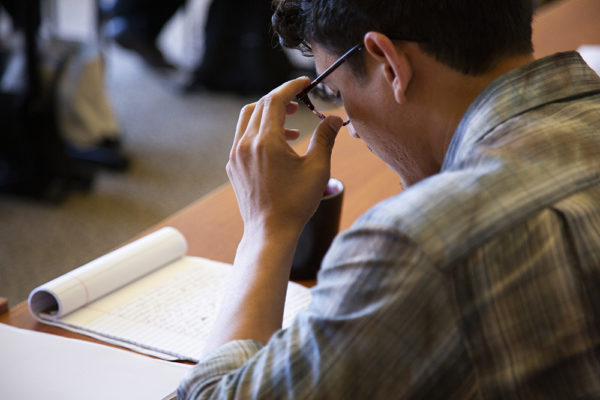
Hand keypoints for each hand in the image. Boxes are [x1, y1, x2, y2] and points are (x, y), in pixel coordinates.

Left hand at [227, 77, 343, 237]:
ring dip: (269, 115)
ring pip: (248, 120)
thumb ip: (325, 138)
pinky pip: (243, 137)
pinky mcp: (233, 167)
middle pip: (260, 106)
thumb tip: (334, 119)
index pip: (275, 100)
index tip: (305, 83)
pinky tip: (278, 147)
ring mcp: (236, 155)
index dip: (291, 87)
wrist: (270, 232)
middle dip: (280, 99)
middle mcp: (246, 144)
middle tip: (300, 102)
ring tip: (293, 128)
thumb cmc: (296, 203)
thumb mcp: (318, 169)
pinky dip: (259, 132)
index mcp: (266, 141)